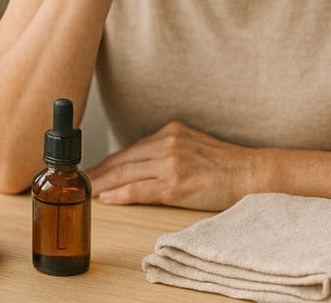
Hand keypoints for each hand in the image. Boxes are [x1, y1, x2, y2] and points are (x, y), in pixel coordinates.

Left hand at [88, 121, 258, 211]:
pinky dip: (120, 194)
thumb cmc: (226, 165)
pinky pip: (140, 190)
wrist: (252, 173)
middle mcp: (168, 143)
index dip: (107, 162)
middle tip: (78, 181)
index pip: (130, 150)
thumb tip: (140, 165)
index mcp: (170, 131)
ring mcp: (171, 163)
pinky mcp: (176, 183)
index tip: (90, 170)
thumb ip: (167, 149)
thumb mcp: (192, 146)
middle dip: (98, 172)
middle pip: (123, 160)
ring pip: (127, 174)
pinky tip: (107, 199)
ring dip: (103, 184)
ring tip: (85, 192)